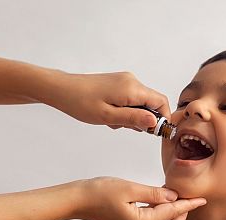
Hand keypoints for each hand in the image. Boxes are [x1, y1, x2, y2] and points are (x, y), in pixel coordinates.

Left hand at [40, 71, 170, 130]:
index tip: (155, 133)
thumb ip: (133, 118)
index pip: (161, 102)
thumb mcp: (108, 116)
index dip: (163, 119)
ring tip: (113, 121)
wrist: (62, 89)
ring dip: (132, 115)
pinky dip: (125, 110)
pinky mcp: (118, 83)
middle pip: (152, 103)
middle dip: (144, 119)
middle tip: (125, 127)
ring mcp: (125, 81)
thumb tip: (155, 122)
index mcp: (132, 88)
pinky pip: (131, 98)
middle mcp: (132, 81)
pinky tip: (110, 114)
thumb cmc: (80, 102)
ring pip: (141, 102)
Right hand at [73, 177, 205, 219]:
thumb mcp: (130, 188)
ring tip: (174, 197)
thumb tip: (173, 195)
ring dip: (171, 217)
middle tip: (186, 198)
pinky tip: (160, 201)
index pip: (170, 214)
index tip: (201, 199)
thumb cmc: (100, 191)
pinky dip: (160, 216)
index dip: (187, 206)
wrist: (78, 201)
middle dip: (181, 216)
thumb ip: (154, 193)